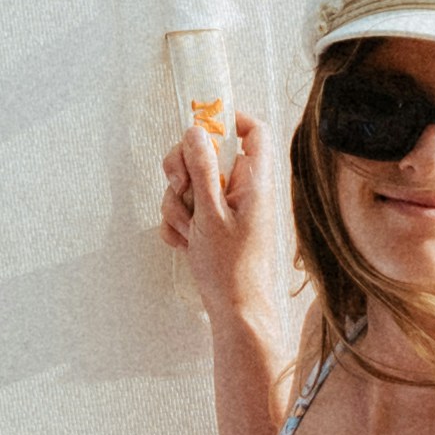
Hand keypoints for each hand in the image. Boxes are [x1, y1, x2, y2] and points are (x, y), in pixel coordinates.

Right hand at [158, 95, 297, 348]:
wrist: (236, 313)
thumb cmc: (232, 270)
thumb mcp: (211, 214)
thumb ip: (203, 170)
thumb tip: (197, 131)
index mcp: (255, 182)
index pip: (254, 131)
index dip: (229, 120)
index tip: (198, 129)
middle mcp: (245, 190)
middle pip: (210, 154)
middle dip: (185, 170)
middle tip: (179, 187)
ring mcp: (229, 208)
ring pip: (193, 184)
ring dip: (179, 203)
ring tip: (187, 230)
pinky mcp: (215, 225)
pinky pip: (189, 209)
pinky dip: (181, 222)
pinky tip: (184, 242)